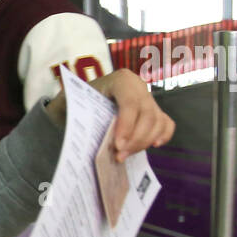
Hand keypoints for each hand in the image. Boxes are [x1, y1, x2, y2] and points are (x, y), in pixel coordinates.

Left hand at [45, 69, 174, 160]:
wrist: (83, 99)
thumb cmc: (77, 101)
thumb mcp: (70, 102)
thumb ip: (74, 112)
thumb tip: (80, 133)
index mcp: (121, 80)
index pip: (130, 102)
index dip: (127, 125)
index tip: (118, 145)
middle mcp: (139, 86)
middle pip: (147, 114)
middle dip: (135, 139)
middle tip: (119, 156)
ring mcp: (148, 98)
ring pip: (157, 121)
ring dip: (144, 142)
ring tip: (125, 155)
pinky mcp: (154, 110)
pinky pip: (166, 123)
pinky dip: (163, 135)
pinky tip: (152, 146)